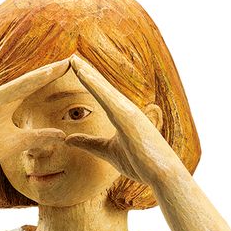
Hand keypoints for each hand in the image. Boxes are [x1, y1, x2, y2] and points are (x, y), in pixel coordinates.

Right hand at [0, 59, 72, 176]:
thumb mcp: (18, 143)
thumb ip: (39, 138)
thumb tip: (62, 136)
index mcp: (10, 103)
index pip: (35, 87)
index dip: (52, 78)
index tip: (71, 69)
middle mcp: (3, 97)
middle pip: (31, 80)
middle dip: (51, 71)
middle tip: (72, 59)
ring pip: (21, 84)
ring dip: (40, 75)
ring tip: (59, 66)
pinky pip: (7, 94)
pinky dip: (21, 87)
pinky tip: (36, 80)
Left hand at [62, 54, 181, 189]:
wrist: (162, 174)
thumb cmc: (140, 164)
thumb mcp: (108, 152)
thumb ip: (89, 144)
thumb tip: (68, 139)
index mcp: (121, 115)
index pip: (101, 95)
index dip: (88, 81)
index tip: (74, 68)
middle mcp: (125, 108)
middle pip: (101, 87)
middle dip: (86, 71)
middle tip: (71, 56)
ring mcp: (127, 110)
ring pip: (103, 88)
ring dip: (88, 72)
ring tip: (73, 60)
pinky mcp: (127, 116)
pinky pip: (106, 97)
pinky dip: (94, 84)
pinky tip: (83, 74)